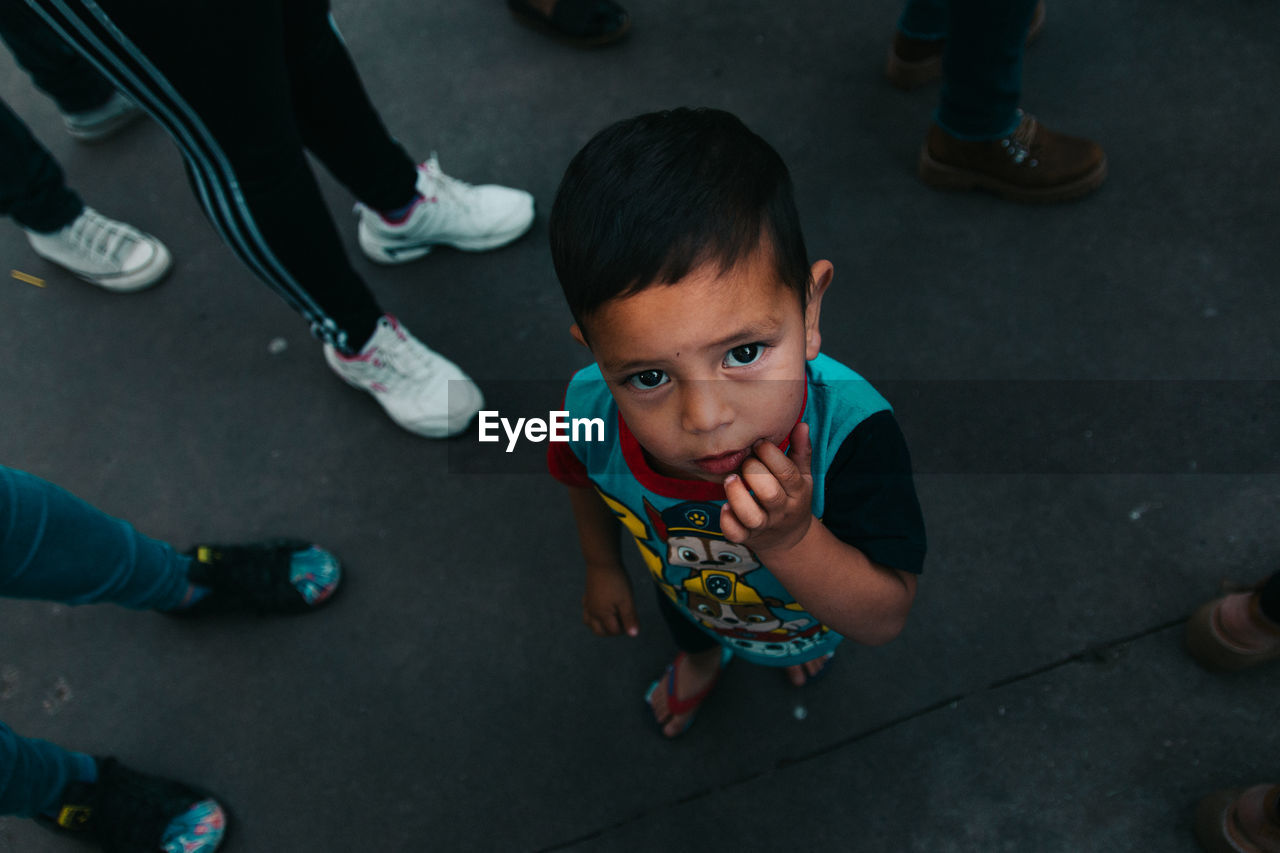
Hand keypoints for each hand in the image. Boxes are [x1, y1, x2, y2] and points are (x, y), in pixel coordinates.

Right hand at [582, 563, 638, 636]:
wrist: (602, 561)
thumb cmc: (616, 581)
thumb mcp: (627, 600)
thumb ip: (630, 618)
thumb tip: (633, 635)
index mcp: (602, 615)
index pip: (614, 631)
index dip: (625, 628)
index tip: (632, 617)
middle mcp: (592, 612)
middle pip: (600, 631)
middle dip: (612, 630)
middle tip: (623, 620)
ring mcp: (588, 604)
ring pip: (589, 623)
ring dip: (600, 625)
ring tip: (611, 619)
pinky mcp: (586, 596)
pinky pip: (586, 611)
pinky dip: (592, 615)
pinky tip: (599, 609)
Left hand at [720, 421, 813, 555]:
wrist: (789, 538)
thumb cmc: (792, 498)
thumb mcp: (803, 476)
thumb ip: (801, 451)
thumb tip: (801, 424)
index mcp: (797, 491)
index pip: (787, 473)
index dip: (771, 454)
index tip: (759, 443)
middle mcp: (781, 510)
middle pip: (770, 494)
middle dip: (753, 472)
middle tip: (745, 461)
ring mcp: (764, 525)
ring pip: (751, 516)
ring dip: (738, 496)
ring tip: (731, 480)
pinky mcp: (747, 537)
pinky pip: (735, 534)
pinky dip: (727, 521)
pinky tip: (725, 507)